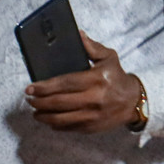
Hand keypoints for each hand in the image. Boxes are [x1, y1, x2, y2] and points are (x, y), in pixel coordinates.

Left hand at [25, 31, 142, 132]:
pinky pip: (67, 127)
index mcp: (97, 79)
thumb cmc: (117, 77)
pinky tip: (49, 119)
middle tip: (29, 99)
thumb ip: (92, 47)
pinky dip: (54, 124)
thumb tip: (78, 35)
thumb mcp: (109, 58)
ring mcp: (92, 115)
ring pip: (60, 119)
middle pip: (59, 102)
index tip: (30, 88)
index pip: (65, 83)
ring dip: (43, 115)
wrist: (134, 101)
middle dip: (39, 101)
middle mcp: (94, 98)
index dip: (45, 87)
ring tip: (35, 111)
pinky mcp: (91, 127)